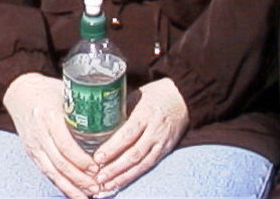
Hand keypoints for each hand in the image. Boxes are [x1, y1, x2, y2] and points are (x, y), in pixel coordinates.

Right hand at [1, 73, 100, 198]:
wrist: (20, 92)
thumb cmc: (49, 91)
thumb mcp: (66, 93)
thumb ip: (85, 107)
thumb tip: (115, 116)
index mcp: (48, 115)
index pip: (64, 144)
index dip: (81, 159)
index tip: (97, 167)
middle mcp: (39, 132)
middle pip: (59, 162)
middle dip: (79, 178)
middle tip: (97, 187)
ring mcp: (33, 145)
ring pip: (52, 172)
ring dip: (70, 187)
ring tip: (87, 196)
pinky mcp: (31, 153)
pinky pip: (46, 172)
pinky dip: (60, 185)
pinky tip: (73, 193)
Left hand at [89, 77, 189, 195]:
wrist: (183, 99)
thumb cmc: (155, 94)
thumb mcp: (136, 96)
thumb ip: (121, 111)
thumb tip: (97, 123)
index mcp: (145, 113)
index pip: (128, 134)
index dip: (113, 148)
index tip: (98, 158)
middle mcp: (155, 131)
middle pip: (134, 154)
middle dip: (115, 168)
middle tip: (98, 178)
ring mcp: (161, 142)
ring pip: (141, 164)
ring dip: (123, 177)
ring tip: (106, 186)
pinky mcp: (165, 151)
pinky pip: (148, 166)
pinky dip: (133, 176)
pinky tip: (120, 182)